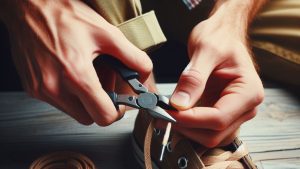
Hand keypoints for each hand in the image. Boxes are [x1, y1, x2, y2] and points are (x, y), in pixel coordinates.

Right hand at [3, 0, 151, 125]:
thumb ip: (132, 57)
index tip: (120, 104)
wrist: (29, 6)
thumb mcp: (106, 33)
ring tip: (86, 74)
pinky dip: (69, 93)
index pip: (102, 116)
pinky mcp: (33, 87)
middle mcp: (55, 87)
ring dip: (84, 99)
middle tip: (103, 83)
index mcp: (76, 75)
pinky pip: (58, 101)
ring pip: (73, 111)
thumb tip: (144, 73)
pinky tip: (72, 72)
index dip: (116, 112)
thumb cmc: (63, 14)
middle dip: (100, 104)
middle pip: (88, 117)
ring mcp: (41, 89)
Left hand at [168, 14, 263, 146]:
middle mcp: (246, 107)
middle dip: (187, 128)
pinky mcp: (221, 111)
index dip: (191, 119)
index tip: (168, 112)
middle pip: (215, 133)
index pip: (218, 118)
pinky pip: (206, 129)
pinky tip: (174, 117)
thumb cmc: (220, 37)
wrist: (223, 34)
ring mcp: (234, 112)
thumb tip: (179, 104)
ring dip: (187, 131)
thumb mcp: (205, 50)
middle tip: (162, 115)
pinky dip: (189, 127)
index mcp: (248, 92)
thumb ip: (193, 78)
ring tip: (165, 116)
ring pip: (210, 136)